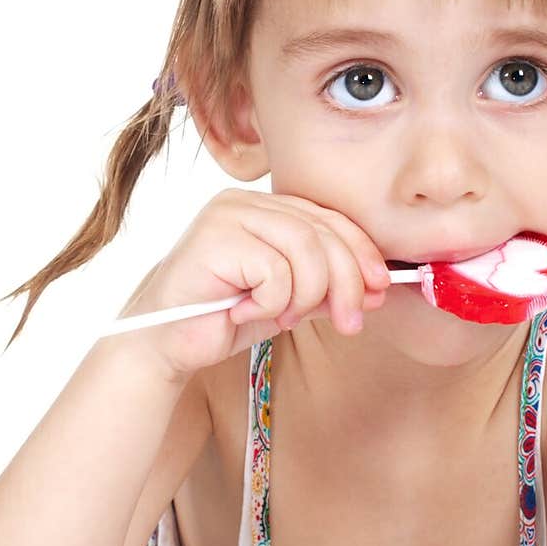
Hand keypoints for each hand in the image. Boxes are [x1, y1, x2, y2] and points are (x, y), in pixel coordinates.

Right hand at [113, 187, 390, 381]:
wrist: (166, 342)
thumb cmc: (223, 317)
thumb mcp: (289, 300)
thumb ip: (327, 287)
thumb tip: (378, 288)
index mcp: (265, 208)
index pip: (329, 218)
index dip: (361, 252)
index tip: (380, 289)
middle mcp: (246, 202)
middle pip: (323, 232)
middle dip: (346, 282)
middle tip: (350, 321)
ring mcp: (227, 215)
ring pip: (305, 250)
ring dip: (305, 296)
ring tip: (282, 319)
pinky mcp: (214, 237)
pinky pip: (275, 271)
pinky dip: (272, 303)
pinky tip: (245, 312)